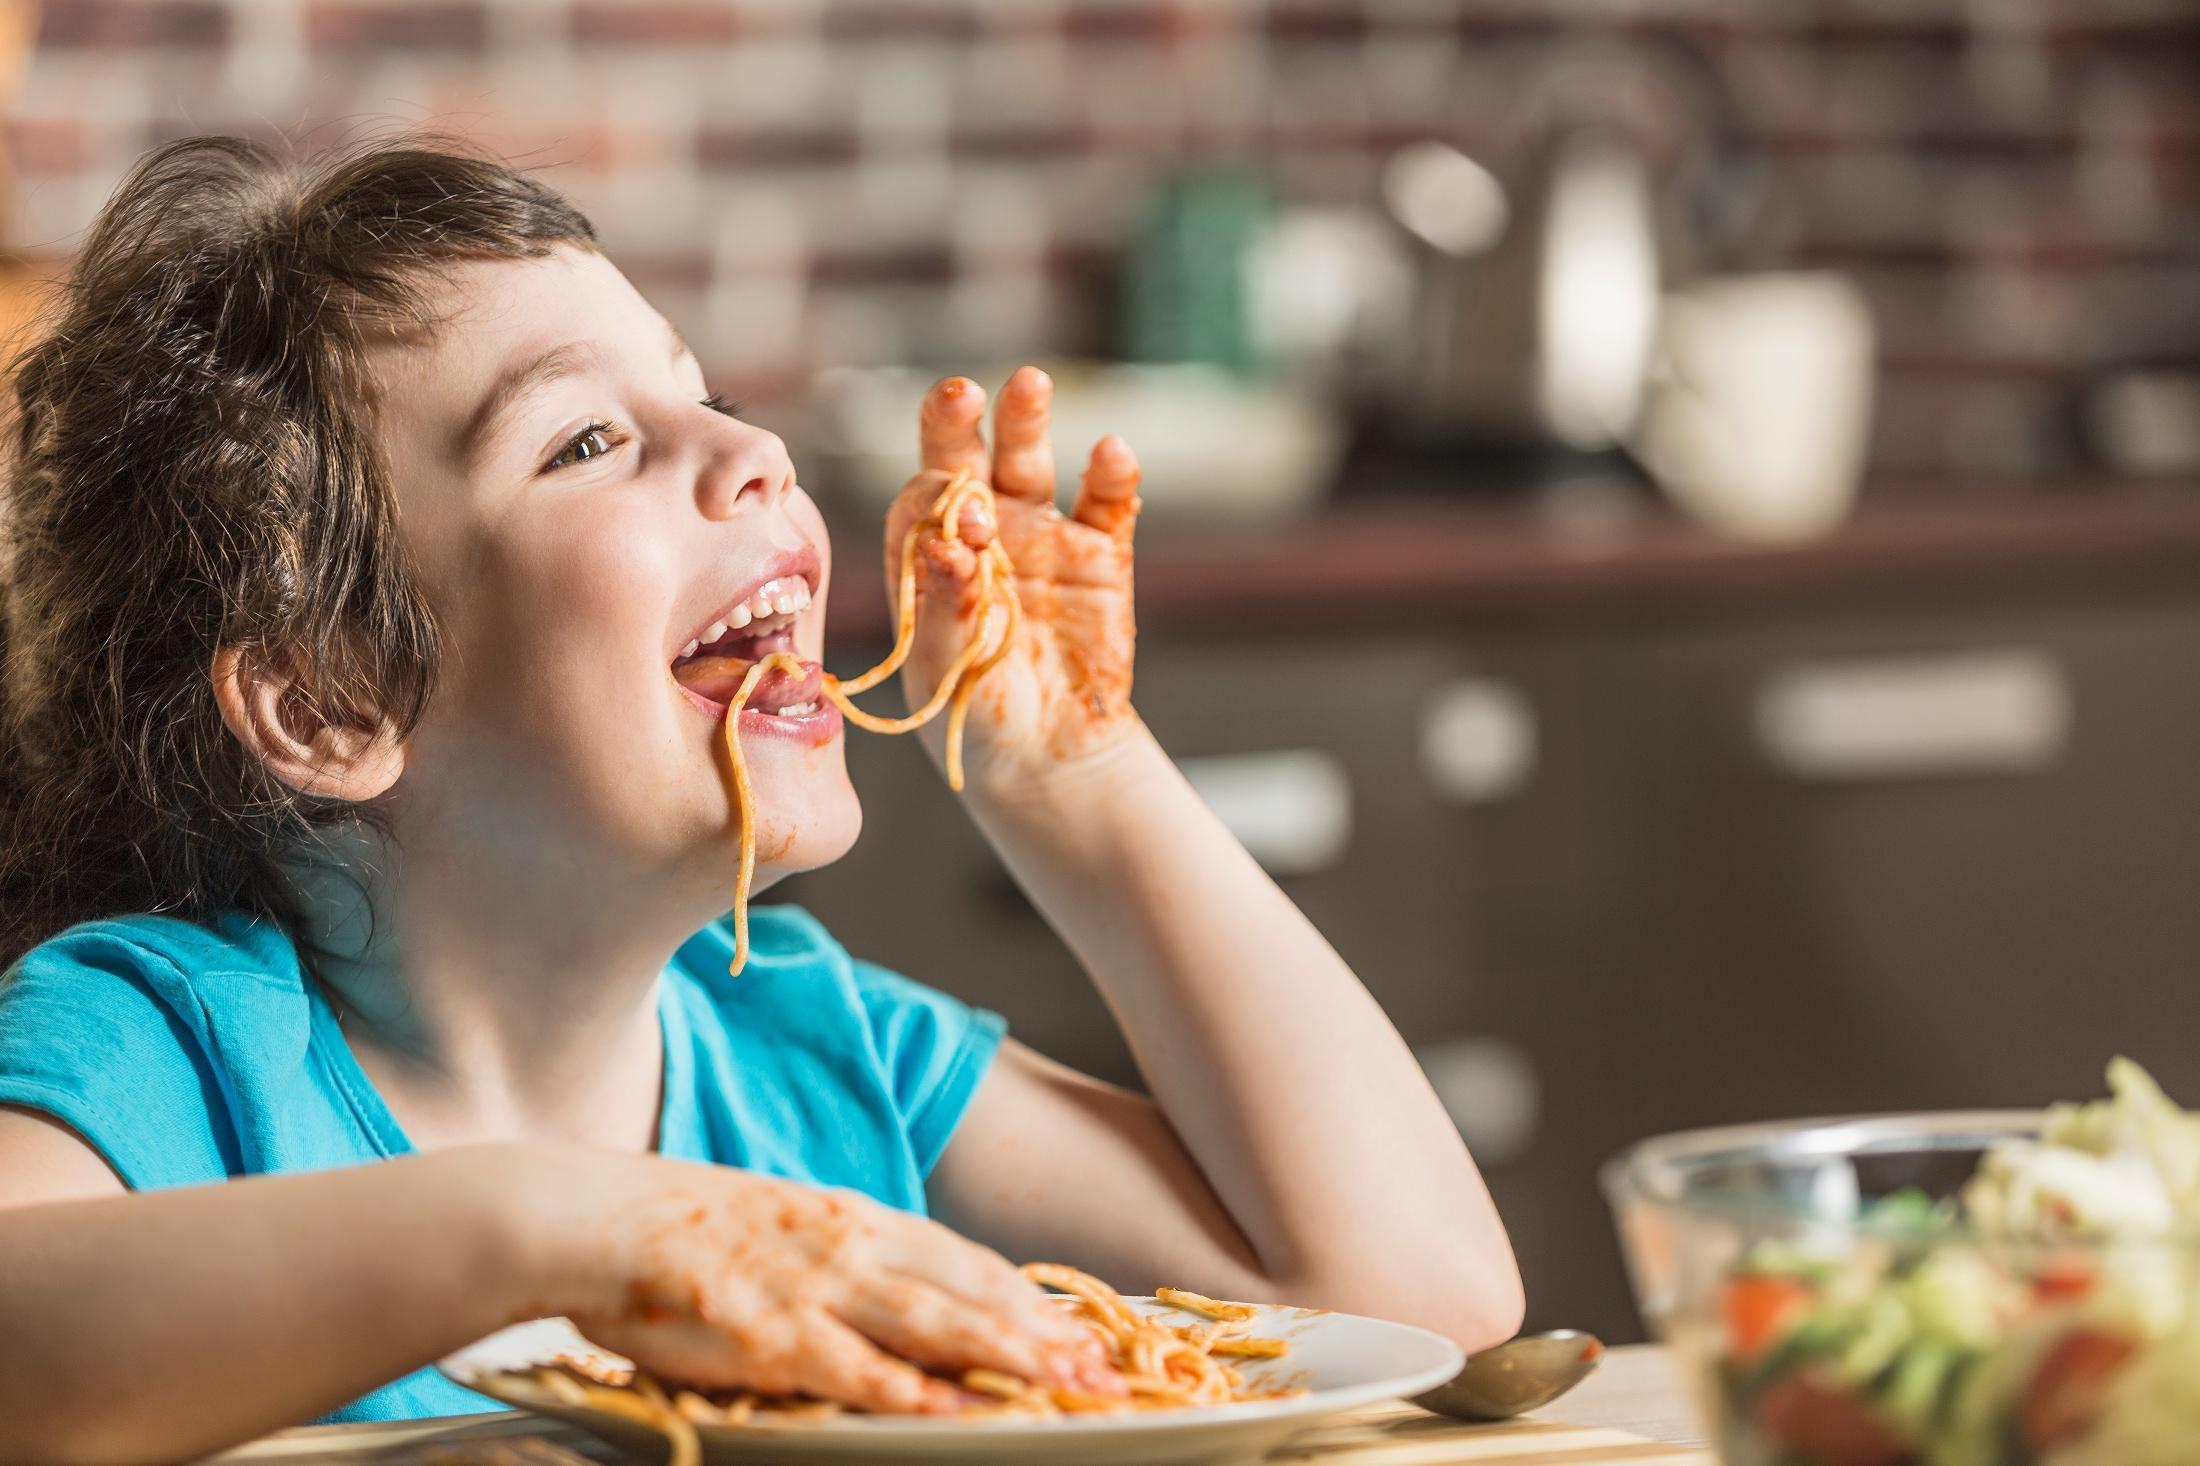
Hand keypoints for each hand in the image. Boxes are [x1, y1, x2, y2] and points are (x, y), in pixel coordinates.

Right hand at [561, 1155, 1120, 1412]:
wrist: (597, 1218)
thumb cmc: (677, 1227)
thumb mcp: (779, 1223)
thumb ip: (839, 1253)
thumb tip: (889, 1288)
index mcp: (851, 1216)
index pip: (962, 1258)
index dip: (1025, 1296)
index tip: (1075, 1326)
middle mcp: (850, 1244)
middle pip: (968, 1291)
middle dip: (1041, 1333)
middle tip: (1101, 1368)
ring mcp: (816, 1288)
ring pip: (936, 1326)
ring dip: (1009, 1359)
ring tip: (1065, 1386)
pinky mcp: (774, 1336)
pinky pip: (861, 1370)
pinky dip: (918, 1392)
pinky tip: (961, 1411)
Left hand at [883, 368, 1141, 794]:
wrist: (1049, 758)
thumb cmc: (975, 715)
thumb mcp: (946, 668)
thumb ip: (945, 604)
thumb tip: (945, 540)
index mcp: (925, 558)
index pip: (919, 503)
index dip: (936, 501)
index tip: (963, 523)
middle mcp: (978, 534)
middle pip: (961, 459)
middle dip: (955, 422)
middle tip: (961, 393)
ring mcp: (1041, 538)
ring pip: (1029, 463)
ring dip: (1027, 421)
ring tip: (1030, 384)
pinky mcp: (1102, 556)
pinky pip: (1108, 505)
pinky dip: (1113, 478)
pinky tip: (1113, 453)